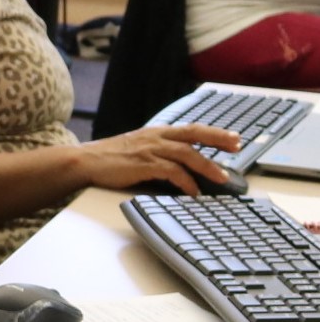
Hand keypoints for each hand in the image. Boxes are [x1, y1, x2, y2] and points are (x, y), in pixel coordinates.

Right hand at [74, 123, 240, 195]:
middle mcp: (156, 137)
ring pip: (188, 154)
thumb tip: (174, 165)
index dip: (214, 132)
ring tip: (222, 178)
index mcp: (155, 132)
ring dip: (207, 166)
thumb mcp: (135, 148)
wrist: (84, 161)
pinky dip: (186, 182)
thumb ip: (155, 152)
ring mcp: (150, 150)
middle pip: (195, 135)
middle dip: (219, 140)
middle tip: (237, 147)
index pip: (191, 129)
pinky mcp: (144, 164)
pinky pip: (172, 172)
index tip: (233, 138)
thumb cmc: (106, 158)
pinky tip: (193, 191)